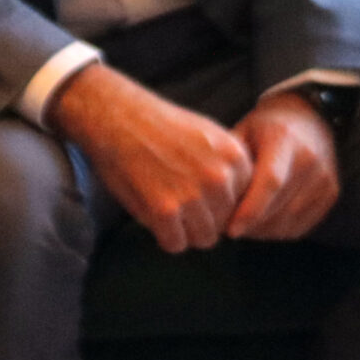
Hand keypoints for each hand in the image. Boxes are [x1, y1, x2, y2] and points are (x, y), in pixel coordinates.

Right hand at [51, 62, 251, 252]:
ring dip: (185, 231)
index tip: (200, 194)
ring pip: (203, 238)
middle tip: (179, 203)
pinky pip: (175, 244)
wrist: (116, 115)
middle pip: (225, 224)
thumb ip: (228, 168)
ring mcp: (192, 194)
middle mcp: (219, 176)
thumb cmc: (159, 126)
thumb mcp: (209, 135)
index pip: (244, 203)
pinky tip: (154, 216)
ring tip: (167, 210)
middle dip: (203, 220)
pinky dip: (163, 236)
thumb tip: (236, 207)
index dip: (220, 203)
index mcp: (235, 156)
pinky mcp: (164, 210)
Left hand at [225, 92, 339, 240]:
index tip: (230, 229)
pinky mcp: (331, 193)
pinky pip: (301, 226)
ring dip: (262, 231)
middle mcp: (310, 159)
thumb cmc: (265, 128)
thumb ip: (229, 162)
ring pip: (290, 222)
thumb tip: (210, 198)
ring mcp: (324, 178)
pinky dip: (278, 232)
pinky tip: (261, 225)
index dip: (250, 210)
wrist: (309, 118)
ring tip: (242, 226)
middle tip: (226, 228)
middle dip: (251, 225)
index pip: (270, 182)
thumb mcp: (243, 132)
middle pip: (280, 207)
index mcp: (285, 139)